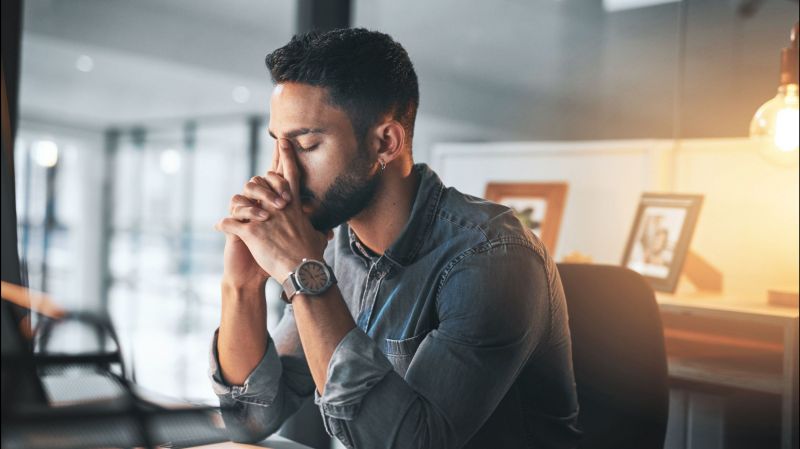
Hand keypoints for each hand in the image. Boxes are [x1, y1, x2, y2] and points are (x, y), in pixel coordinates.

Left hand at [216, 139, 331, 283]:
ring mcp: (263, 219)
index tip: (282, 140)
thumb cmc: (312, 256)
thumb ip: (319, 230)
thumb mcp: (318, 238)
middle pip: (261, 182)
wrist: (303, 270)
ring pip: (241, 201)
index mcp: (293, 206)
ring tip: (234, 215)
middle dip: (256, 183)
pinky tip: (219, 228)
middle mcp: (277, 208)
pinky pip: (230, 223)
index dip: (286, 156)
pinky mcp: (251, 233)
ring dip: (237, 207)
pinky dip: (223, 225)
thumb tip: (327, 232)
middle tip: (252, 185)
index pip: (290, 175)